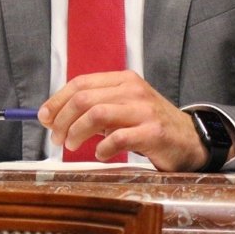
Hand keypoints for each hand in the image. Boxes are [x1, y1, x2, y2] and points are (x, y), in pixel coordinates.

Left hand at [37, 70, 207, 171]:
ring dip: (77, 131)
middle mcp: (133, 90)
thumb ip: (94, 109)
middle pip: (84, 98)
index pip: (80, 83)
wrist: (190, 139)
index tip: (43, 117)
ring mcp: (144, 109)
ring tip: (72, 145)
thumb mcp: (123, 109)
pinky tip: (101, 153)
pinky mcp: (153, 131)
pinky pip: (119, 137)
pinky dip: (103, 147)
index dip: (57, 100)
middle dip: (62, 119)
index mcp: (122, 80)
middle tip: (56, 138)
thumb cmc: (150, 125)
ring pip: (97, 114)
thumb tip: (54, 117)